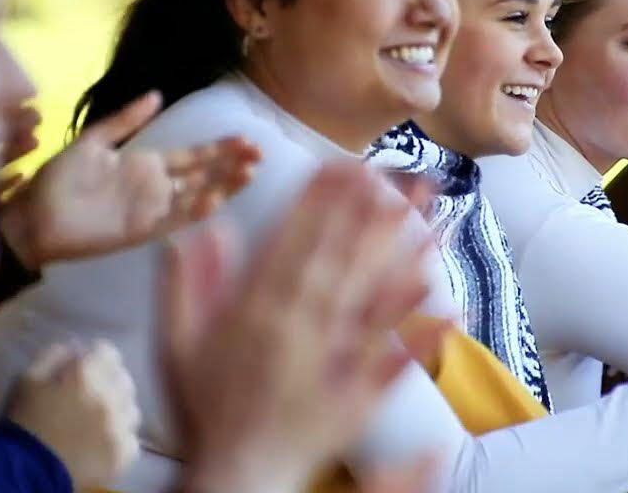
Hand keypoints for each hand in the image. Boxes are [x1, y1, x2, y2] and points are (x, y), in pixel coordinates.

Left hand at [0, 91, 260, 267]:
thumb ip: (125, 120)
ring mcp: (151, 210)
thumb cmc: (57, 180)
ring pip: (198, 196)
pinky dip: (196, 210)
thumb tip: (157, 95)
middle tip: (260, 153)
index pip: (193, 156)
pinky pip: (175, 220)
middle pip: (204, 175)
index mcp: (146, 165)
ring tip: (250, 173)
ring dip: (224, 186)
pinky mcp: (142, 230)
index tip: (246, 138)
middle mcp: (155, 188)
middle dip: (231, 164)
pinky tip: (216, 197)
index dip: (220, 148)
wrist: (32, 217)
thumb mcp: (93, 142)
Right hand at [5, 340, 140, 489]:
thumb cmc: (23, 422)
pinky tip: (102, 442)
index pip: (108, 351)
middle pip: (124, 379)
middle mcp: (109, 397)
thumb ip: (54, 356)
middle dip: (110, 382)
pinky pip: (132, 438)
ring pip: (131, 408)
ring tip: (99, 420)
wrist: (24, 472)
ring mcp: (120, 426)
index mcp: (86, 375)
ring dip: (118, 410)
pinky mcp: (124, 453)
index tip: (87, 366)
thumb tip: (76, 348)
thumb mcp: (28, 379)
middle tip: (92, 394)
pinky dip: (120, 438)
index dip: (96, 357)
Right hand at [165, 162, 436, 492]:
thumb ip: (188, 285)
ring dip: (405, 259)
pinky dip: (420, 337)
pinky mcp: (356, 399)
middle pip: (340, 261)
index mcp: (255, 312)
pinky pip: (393, 364)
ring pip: (372, 302)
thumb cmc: (204, 410)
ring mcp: (330, 364)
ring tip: (435, 222)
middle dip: (372, 214)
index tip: (346, 165)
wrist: (233, 475)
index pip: (292, 243)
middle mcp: (297, 330)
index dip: (321, 202)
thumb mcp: (178, 344)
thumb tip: (205, 230)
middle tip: (402, 174)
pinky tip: (449, 308)